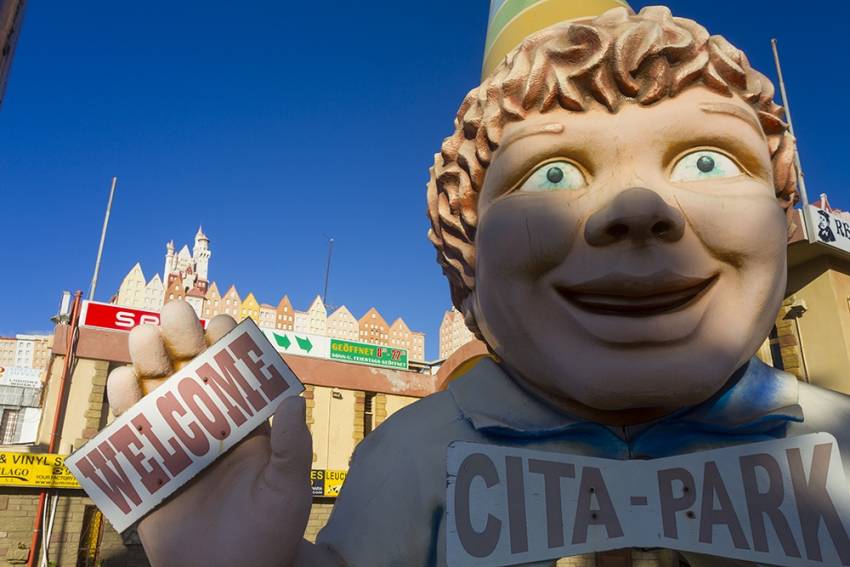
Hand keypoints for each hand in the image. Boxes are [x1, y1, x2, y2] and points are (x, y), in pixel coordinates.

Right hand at [107, 301, 312, 566]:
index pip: (235, 374)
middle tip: (174, 314)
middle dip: (182, 339)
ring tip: (145, 338)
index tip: (221, 324)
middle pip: (190, 372)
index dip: (228, 346)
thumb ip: (294, 444)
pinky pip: (130, 431)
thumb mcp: (289, 486)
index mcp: (245, 423)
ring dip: (149, 362)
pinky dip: (123, 405)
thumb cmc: (271, 532)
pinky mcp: (147, 467)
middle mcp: (209, 425)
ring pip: (157, 392)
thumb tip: (295, 397)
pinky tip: (125, 380)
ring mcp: (176, 443)